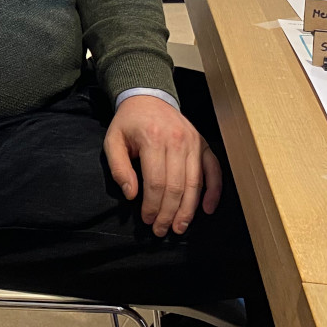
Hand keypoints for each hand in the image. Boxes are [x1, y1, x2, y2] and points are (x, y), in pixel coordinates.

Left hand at [103, 95, 222, 236]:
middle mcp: (177, 140)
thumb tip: (131, 194)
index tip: (147, 219)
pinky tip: (207, 209)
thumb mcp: (113, 140)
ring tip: (180, 227)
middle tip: (162, 230)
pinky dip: (214, 191)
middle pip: (177, 186)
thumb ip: (118, 167)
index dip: (152, 205)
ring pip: (195, 183)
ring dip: (188, 210)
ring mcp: (194, 142)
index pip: (156, 182)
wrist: (148, 97)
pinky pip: (214, 170)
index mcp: (153, 138)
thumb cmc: (129, 123)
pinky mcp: (204, 144)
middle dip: (169, 213)